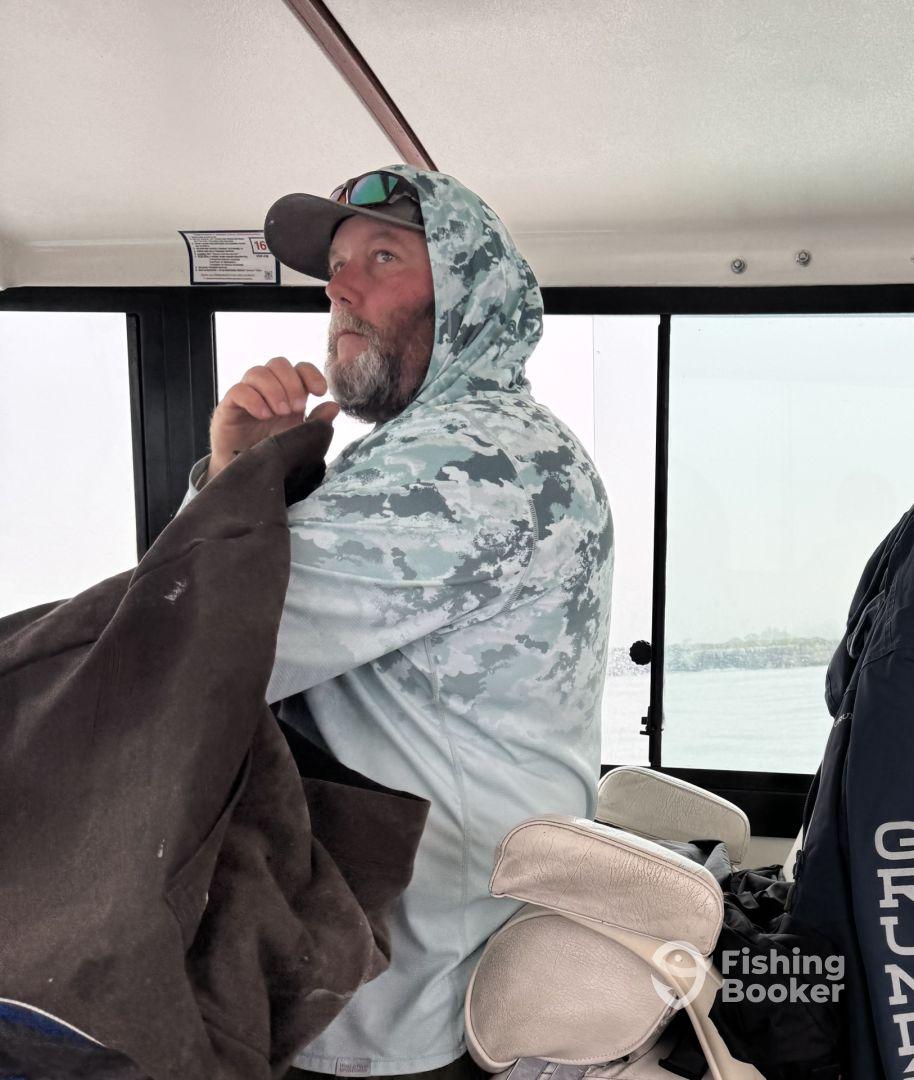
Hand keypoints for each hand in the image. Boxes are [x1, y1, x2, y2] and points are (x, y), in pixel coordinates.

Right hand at [206, 357, 339, 481]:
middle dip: (292, 383)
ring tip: (280, 413)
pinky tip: (264, 415)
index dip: (310, 373)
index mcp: (289, 393)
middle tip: (297, 408)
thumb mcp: (301, 439)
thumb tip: (334, 406)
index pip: (299, 368)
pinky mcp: (228, 406)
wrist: (248, 476)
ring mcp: (247, 395)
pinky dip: (253, 400)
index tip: (320, 391)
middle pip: (278, 364)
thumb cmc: (275, 454)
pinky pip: (238, 390)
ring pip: (258, 372)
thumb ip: (317, 423)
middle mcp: (267, 389)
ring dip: (273, 390)